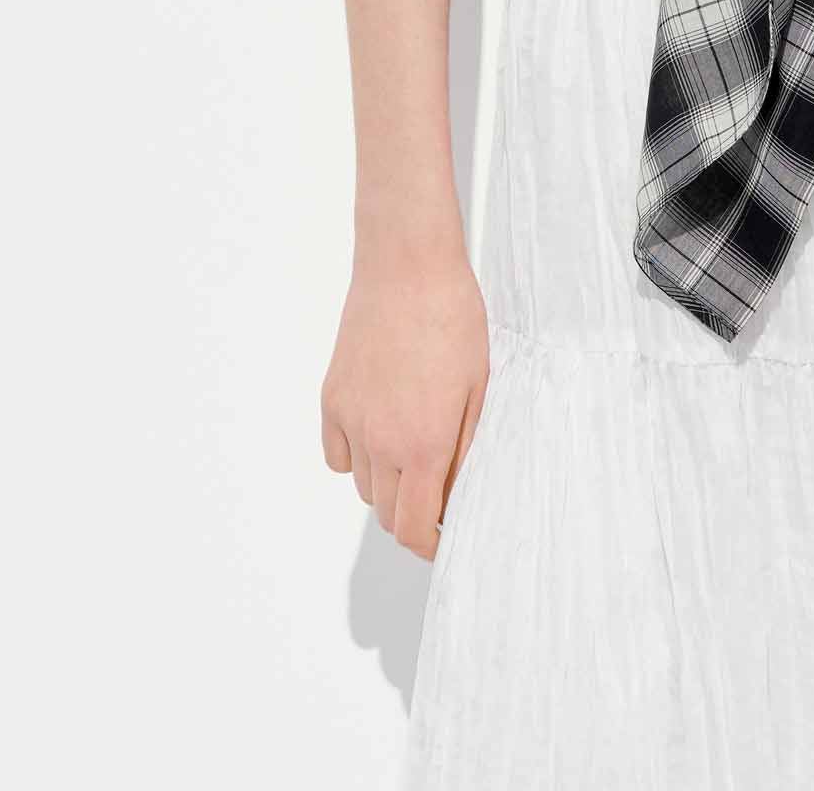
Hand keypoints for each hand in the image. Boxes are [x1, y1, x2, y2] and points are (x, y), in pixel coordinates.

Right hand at [321, 246, 490, 562]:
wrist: (408, 267)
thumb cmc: (454, 318)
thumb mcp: (480, 386)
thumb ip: (467, 446)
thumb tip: (458, 491)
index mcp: (424, 444)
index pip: (414, 528)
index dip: (430, 545)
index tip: (445, 540)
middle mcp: (381, 442)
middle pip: (387, 514)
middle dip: (414, 516)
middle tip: (438, 495)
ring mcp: (351, 421)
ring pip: (364, 486)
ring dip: (388, 485)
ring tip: (414, 453)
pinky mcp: (332, 399)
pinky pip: (339, 454)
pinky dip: (356, 457)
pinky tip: (379, 432)